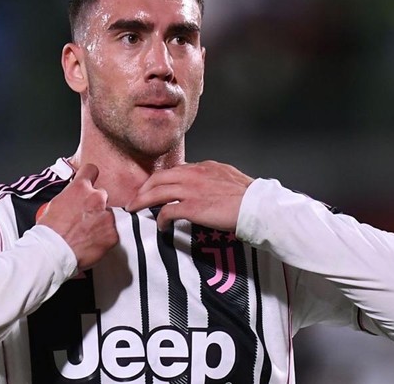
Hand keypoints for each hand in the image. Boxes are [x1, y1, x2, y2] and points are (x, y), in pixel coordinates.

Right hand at [37, 163, 117, 270]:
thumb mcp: (55, 204)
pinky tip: (92, 243)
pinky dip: (104, 238)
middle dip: (95, 205)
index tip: (90, 182)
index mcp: (80, 188)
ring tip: (87, 234)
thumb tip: (74, 199)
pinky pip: (112, 233)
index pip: (91, 170)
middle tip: (85, 218)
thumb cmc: (49, 232)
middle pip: (102, 196)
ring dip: (101, 222)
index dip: (90, 176)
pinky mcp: (113, 233)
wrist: (53, 252)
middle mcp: (96, 198)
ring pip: (108, 215)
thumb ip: (70, 197)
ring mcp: (107, 216)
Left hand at [126, 160, 253, 230]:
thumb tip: (207, 186)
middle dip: (143, 188)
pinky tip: (161, 226)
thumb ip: (214, 178)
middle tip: (135, 199)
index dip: (161, 180)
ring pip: (157, 192)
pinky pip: (167, 211)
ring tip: (135, 210)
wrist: (258, 207)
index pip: (174, 170)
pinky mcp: (192, 207)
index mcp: (204, 167)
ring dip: (142, 201)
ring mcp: (192, 190)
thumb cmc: (250, 197)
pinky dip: (160, 219)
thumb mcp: (229, 178)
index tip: (153, 188)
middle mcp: (194, 174)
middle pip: (159, 178)